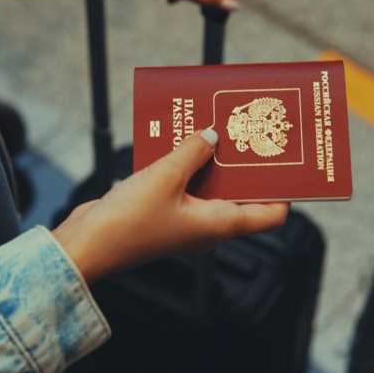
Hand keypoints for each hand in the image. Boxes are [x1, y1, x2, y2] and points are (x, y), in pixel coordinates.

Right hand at [52, 130, 288, 284]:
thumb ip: (193, 152)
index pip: (269, 215)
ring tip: (212, 127)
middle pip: (240, 193)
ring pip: (209, 185)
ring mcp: (185, 219)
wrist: (87, 245)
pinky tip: (179, 140)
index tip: (286, 163)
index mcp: (218, 224)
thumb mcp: (165, 177)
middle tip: (247, 132)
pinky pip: (184, 184)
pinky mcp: (164, 211)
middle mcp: (207, 225)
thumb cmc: (128, 223)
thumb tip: (212, 136)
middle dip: (243, 163)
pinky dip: (186, 163)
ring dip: (211, 158)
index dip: (283, 191)